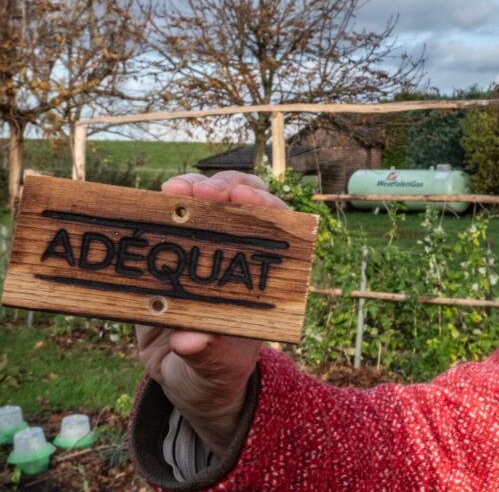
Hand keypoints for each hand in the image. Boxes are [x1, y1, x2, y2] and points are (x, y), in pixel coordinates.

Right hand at [136, 171, 288, 454]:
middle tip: (198, 190)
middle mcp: (238, 260)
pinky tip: (148, 205)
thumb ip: (207, 356)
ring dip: (190, 191)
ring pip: (205, 206)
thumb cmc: (215, 375)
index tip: (243, 197)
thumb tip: (191, 340)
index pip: (277, 229)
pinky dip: (159, 211)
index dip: (264, 206)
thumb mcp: (215, 372)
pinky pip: (170, 225)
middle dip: (222, 189)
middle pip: (241, 205)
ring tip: (173, 190)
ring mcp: (205, 254)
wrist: (190, 383)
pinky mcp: (172, 257)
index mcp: (265, 281)